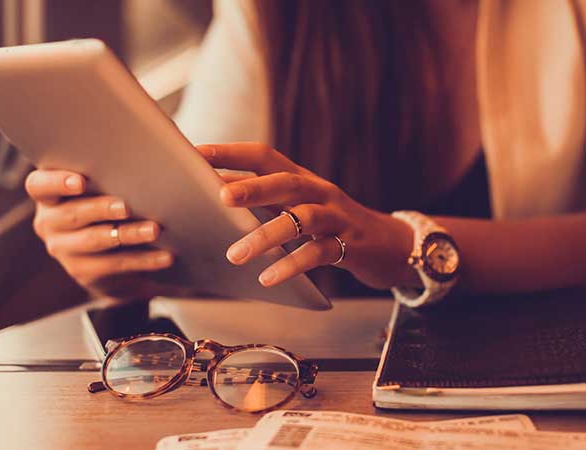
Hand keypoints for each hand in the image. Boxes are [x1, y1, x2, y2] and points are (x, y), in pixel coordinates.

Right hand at [25, 169, 172, 287]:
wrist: (114, 256)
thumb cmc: (115, 204)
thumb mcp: (112, 184)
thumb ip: (119, 166)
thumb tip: (160, 139)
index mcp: (50, 194)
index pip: (38, 184)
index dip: (56, 182)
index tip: (80, 181)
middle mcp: (49, 222)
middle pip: (71, 214)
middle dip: (100, 209)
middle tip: (126, 206)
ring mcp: (64, 250)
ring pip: (95, 241)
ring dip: (128, 235)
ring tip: (154, 229)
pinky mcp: (83, 273)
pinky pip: (114, 266)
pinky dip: (143, 260)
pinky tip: (165, 256)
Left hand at [199, 142, 415, 289]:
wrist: (389, 246)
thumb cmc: (331, 225)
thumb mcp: (298, 207)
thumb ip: (265, 201)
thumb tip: (215, 195)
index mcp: (301, 179)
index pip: (264, 156)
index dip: (232, 153)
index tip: (196, 153)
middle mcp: (319, 191)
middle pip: (285, 181)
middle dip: (252, 187)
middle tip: (220, 196)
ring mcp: (336, 217)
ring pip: (303, 219)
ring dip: (267, 235)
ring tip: (236, 255)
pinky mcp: (349, 245)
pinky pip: (319, 253)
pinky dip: (292, 265)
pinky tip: (268, 277)